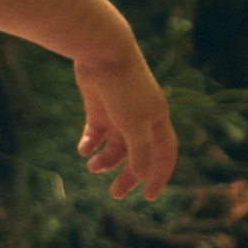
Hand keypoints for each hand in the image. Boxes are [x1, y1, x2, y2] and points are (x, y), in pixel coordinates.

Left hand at [74, 43, 176, 200]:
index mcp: (157, 119)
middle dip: (127, 174)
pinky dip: (90, 142)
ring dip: (105, 159)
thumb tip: (142, 175)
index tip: (148, 196)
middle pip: (137, 153)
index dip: (158, 175)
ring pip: (115, 143)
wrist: (101, 51)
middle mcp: (141, 116)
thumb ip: (140, 151)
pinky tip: (83, 150)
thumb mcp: (134, 123)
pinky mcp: (99, 104)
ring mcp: (119, 110)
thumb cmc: (123, 87)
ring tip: (92, 167)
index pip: (164, 154)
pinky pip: (96, 131)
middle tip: (114, 194)